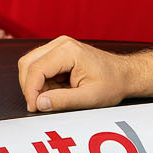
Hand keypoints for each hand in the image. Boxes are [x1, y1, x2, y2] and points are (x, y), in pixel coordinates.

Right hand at [17, 36, 131, 113]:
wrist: (124, 74)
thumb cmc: (112, 84)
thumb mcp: (89, 98)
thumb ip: (63, 101)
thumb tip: (39, 103)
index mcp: (68, 51)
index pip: (36, 69)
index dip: (30, 91)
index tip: (34, 108)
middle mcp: (60, 44)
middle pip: (27, 63)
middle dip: (29, 87)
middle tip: (38, 106)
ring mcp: (58, 46)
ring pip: (30, 64)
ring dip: (34, 84)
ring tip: (51, 99)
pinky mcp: (57, 53)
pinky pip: (39, 67)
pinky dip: (41, 82)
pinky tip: (56, 92)